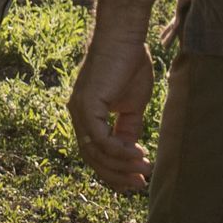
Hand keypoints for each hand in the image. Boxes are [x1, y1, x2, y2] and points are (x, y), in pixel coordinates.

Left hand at [69, 33, 159, 193]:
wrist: (125, 37)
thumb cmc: (129, 63)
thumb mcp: (133, 104)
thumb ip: (129, 128)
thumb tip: (132, 151)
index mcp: (86, 115)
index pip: (95, 152)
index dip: (114, 170)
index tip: (136, 181)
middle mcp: (77, 115)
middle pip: (93, 159)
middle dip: (117, 175)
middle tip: (140, 184)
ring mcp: (79, 111)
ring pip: (96, 153)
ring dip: (122, 166)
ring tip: (145, 171)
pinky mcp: (86, 106)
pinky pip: (101, 140)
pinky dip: (120, 153)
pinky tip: (138, 155)